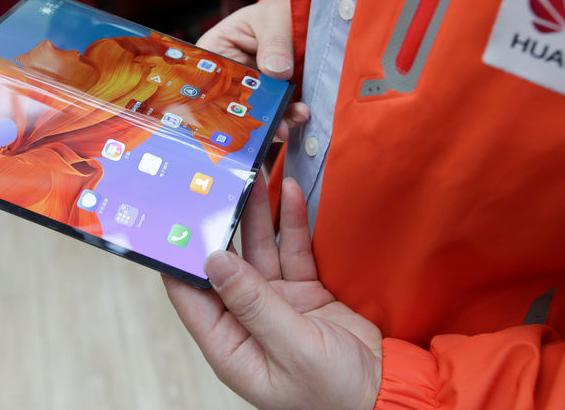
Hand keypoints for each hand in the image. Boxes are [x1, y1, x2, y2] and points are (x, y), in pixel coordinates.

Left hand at [163, 177, 382, 409]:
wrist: (386, 394)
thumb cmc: (334, 393)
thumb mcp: (293, 349)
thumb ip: (254, 304)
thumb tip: (215, 262)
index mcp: (231, 346)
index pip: (191, 296)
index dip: (181, 257)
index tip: (178, 217)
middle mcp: (247, 321)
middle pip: (227, 263)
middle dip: (224, 224)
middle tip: (221, 183)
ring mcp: (276, 304)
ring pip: (260, 250)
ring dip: (258, 215)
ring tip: (254, 176)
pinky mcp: (303, 292)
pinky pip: (293, 251)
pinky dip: (292, 224)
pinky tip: (289, 195)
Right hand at [197, 0, 309, 138]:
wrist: (299, 16)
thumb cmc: (276, 12)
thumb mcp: (274, 19)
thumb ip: (275, 43)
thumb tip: (277, 71)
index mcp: (216, 53)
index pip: (207, 81)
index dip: (217, 101)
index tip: (235, 111)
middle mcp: (228, 77)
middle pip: (230, 105)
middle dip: (248, 119)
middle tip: (270, 126)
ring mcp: (251, 91)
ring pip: (254, 115)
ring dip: (273, 121)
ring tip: (291, 119)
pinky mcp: (272, 99)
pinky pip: (276, 114)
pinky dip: (287, 117)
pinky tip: (299, 113)